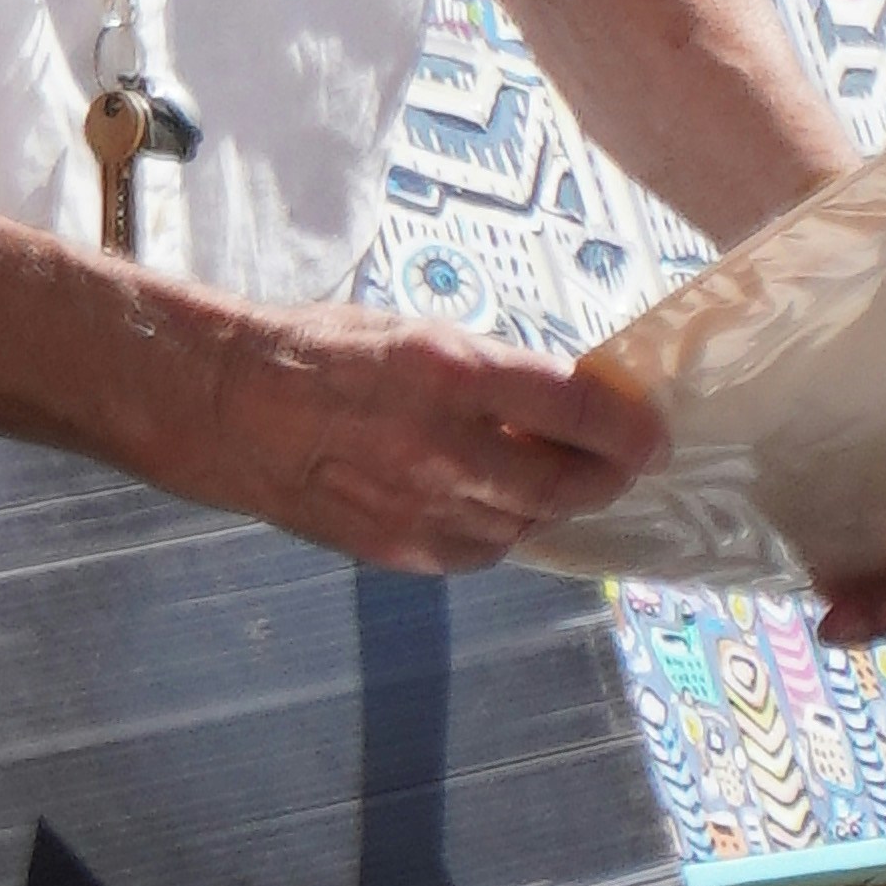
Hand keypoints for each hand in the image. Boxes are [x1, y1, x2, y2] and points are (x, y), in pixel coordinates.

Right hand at [215, 302, 664, 576]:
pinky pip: (480, 551)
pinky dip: (501, 530)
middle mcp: (443, 445)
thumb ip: (492, 374)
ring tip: (554, 478)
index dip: (628, 428)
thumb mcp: (417, 333)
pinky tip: (493, 504)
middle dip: (607, 476)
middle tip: (625, 464)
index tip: (653, 435)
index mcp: (450, 370)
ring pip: (527, 521)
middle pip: (563, 482)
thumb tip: (565, 404)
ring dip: (552, 501)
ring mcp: (420, 506)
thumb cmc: (324, 352)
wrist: (231, 409)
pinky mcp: (397, 550)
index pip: (575, 407)